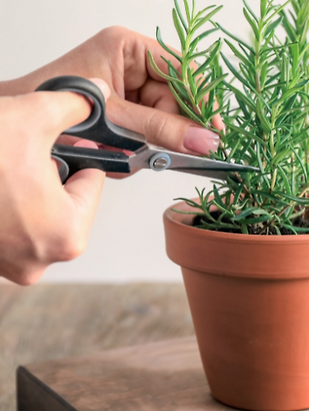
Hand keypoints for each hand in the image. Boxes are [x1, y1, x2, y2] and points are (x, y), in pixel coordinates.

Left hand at [0, 26, 221, 156]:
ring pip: (164, 121)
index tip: (214, 129)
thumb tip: (205, 140)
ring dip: (151, 144)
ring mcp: (128, 89)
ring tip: (125, 153)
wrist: (15, 130)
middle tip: (174, 152)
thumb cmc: (52, 107)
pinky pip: (149, 133)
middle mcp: (131, 65)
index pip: (182, 70)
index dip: (202, 100)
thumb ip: (162, 129)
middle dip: (171, 130)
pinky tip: (119, 154)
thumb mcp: (114, 117)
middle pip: (176, 99)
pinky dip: (138, 151)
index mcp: (127, 48)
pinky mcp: (124, 113)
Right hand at [0, 79, 108, 284]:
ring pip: (36, 215)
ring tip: (5, 169)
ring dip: (27, 190)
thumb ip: (76, 105)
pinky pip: (8, 229)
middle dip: (52, 174)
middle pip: (66, 201)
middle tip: (28, 155)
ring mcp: (8, 266)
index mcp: (67, 235)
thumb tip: (97, 92)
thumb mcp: (33, 116)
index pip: (92, 182)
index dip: (80, 154)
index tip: (66, 143)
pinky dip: (5, 208)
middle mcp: (40, 261)